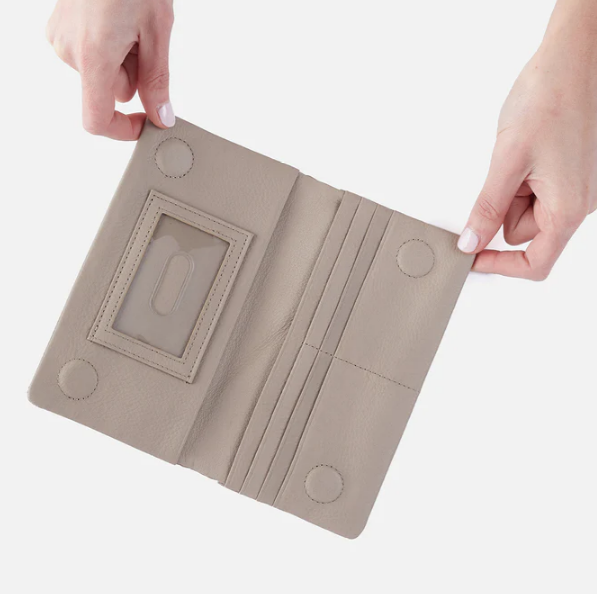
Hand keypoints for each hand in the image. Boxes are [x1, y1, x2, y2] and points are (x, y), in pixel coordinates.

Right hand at [46, 0, 174, 139]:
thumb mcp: (157, 32)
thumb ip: (158, 81)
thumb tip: (161, 117)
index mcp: (92, 56)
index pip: (96, 119)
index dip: (123, 131)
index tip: (144, 125)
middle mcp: (69, 51)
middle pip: (110, 92)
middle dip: (133, 76)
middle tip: (145, 42)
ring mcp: (60, 38)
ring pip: (102, 73)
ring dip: (122, 60)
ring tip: (130, 24)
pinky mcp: (58, 28)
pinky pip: (90, 55)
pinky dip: (108, 46)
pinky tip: (115, 21)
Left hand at [458, 1, 596, 279]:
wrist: (576, 58)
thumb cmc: (552, 98)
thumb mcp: (507, 160)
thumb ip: (488, 207)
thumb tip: (472, 241)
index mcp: (567, 208)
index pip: (535, 263)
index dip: (501, 266)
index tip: (473, 260)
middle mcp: (577, 203)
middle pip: (524, 233)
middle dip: (504, 209)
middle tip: (504, 172)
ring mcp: (575, 188)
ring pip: (526, 210)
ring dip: (512, 190)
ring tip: (518, 153)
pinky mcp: (569, 173)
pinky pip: (535, 189)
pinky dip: (521, 178)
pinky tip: (525, 150)